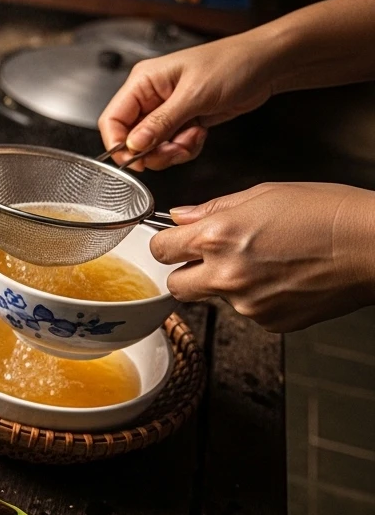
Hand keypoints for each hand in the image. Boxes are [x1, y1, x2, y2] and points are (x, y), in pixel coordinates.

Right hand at [98, 34, 278, 170]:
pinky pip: (172, 146)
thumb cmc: (232, 64)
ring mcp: (167, 110)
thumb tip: (133, 145)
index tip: (135, 160)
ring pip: (152, 146)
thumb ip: (160, 122)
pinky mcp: (183, 120)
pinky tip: (200, 134)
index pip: (112, 119)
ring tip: (192, 138)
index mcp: (143, 82)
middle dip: (152, 151)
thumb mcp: (194, 95)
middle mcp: (150, 96)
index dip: (119, 143)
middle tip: (173, 151)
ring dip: (172, 151)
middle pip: (132, 137)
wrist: (267, 64)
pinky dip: (185, 148)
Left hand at [149, 183, 374, 331]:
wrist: (374, 245)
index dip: (167, 243)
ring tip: (267, 261)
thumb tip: (182, 217)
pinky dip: (258, 297)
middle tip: (209, 259)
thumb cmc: (327, 212)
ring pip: (216, 298)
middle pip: (175, 285)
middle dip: (185, 272)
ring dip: (228, 283)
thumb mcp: (263, 194)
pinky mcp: (270, 321)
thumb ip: (214, 209)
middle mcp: (226, 274)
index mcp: (218, 237)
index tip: (175, 241)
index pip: (161, 249)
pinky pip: (248, 310)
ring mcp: (247, 303)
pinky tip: (284, 277)